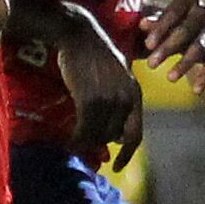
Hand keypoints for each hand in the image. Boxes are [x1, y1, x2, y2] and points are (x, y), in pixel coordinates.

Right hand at [51, 15, 147, 170]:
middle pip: (113, 137)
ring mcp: (109, 99)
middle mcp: (126, 99)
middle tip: (83, 145)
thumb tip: (114, 130)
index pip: (135, 133)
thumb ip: (119, 100)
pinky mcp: (90, 98)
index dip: (127, 153)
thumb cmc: (95, 54)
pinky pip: (84, 128)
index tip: (119, 168)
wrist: (79, 35)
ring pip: (97, 135)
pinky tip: (69, 141)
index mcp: (135, 94)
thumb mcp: (116, 76)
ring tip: (73, 144)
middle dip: (98, 144)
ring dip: (85, 143)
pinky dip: (76, 139)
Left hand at [139, 0, 204, 94]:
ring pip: (200, 47)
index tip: (148, 44)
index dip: (161, 27)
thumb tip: (142, 24)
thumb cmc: (173, 17)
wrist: (200, 19)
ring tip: (170, 78)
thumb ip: (155, 21)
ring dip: (185, 63)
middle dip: (168, 47)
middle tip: (151, 64)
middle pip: (186, 30)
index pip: (174, 11)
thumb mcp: (163, 17)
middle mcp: (203, 12)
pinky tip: (196, 91)